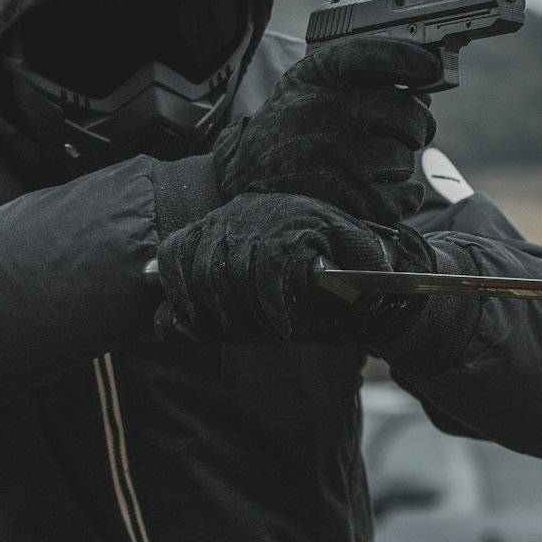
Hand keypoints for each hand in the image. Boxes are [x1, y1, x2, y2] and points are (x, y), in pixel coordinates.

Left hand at [154, 192, 434, 344]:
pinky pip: (277, 266)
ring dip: (254, 312)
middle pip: (204, 266)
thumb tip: (162, 321)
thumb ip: (203, 317)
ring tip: (277, 325)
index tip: (204, 322)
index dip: (183, 295)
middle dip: (224, 312)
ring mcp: (279, 215)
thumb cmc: (311, 305)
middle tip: (255, 330)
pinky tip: (292, 320)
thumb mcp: (247, 315)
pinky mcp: (311, 225)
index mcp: (225, 225)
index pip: (176, 252)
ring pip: (236, 267)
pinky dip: (280, 303)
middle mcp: (246, 211)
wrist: (378, 294)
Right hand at [211, 37, 437, 226]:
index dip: (410, 59)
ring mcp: (339, 156)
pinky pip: (404, 195)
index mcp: (319, 76)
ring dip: (399, 164)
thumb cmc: (291, 122)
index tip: (430, 68)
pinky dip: (403, 195)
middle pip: (408, 114)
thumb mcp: (308, 81)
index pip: (376, 54)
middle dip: (415, 126)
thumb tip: (425, 81)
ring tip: (375, 162)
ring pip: (405, 158)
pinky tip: (382, 187)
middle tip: (404, 132)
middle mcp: (328, 110)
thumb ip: (356, 69)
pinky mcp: (348, 198)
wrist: (247, 174)